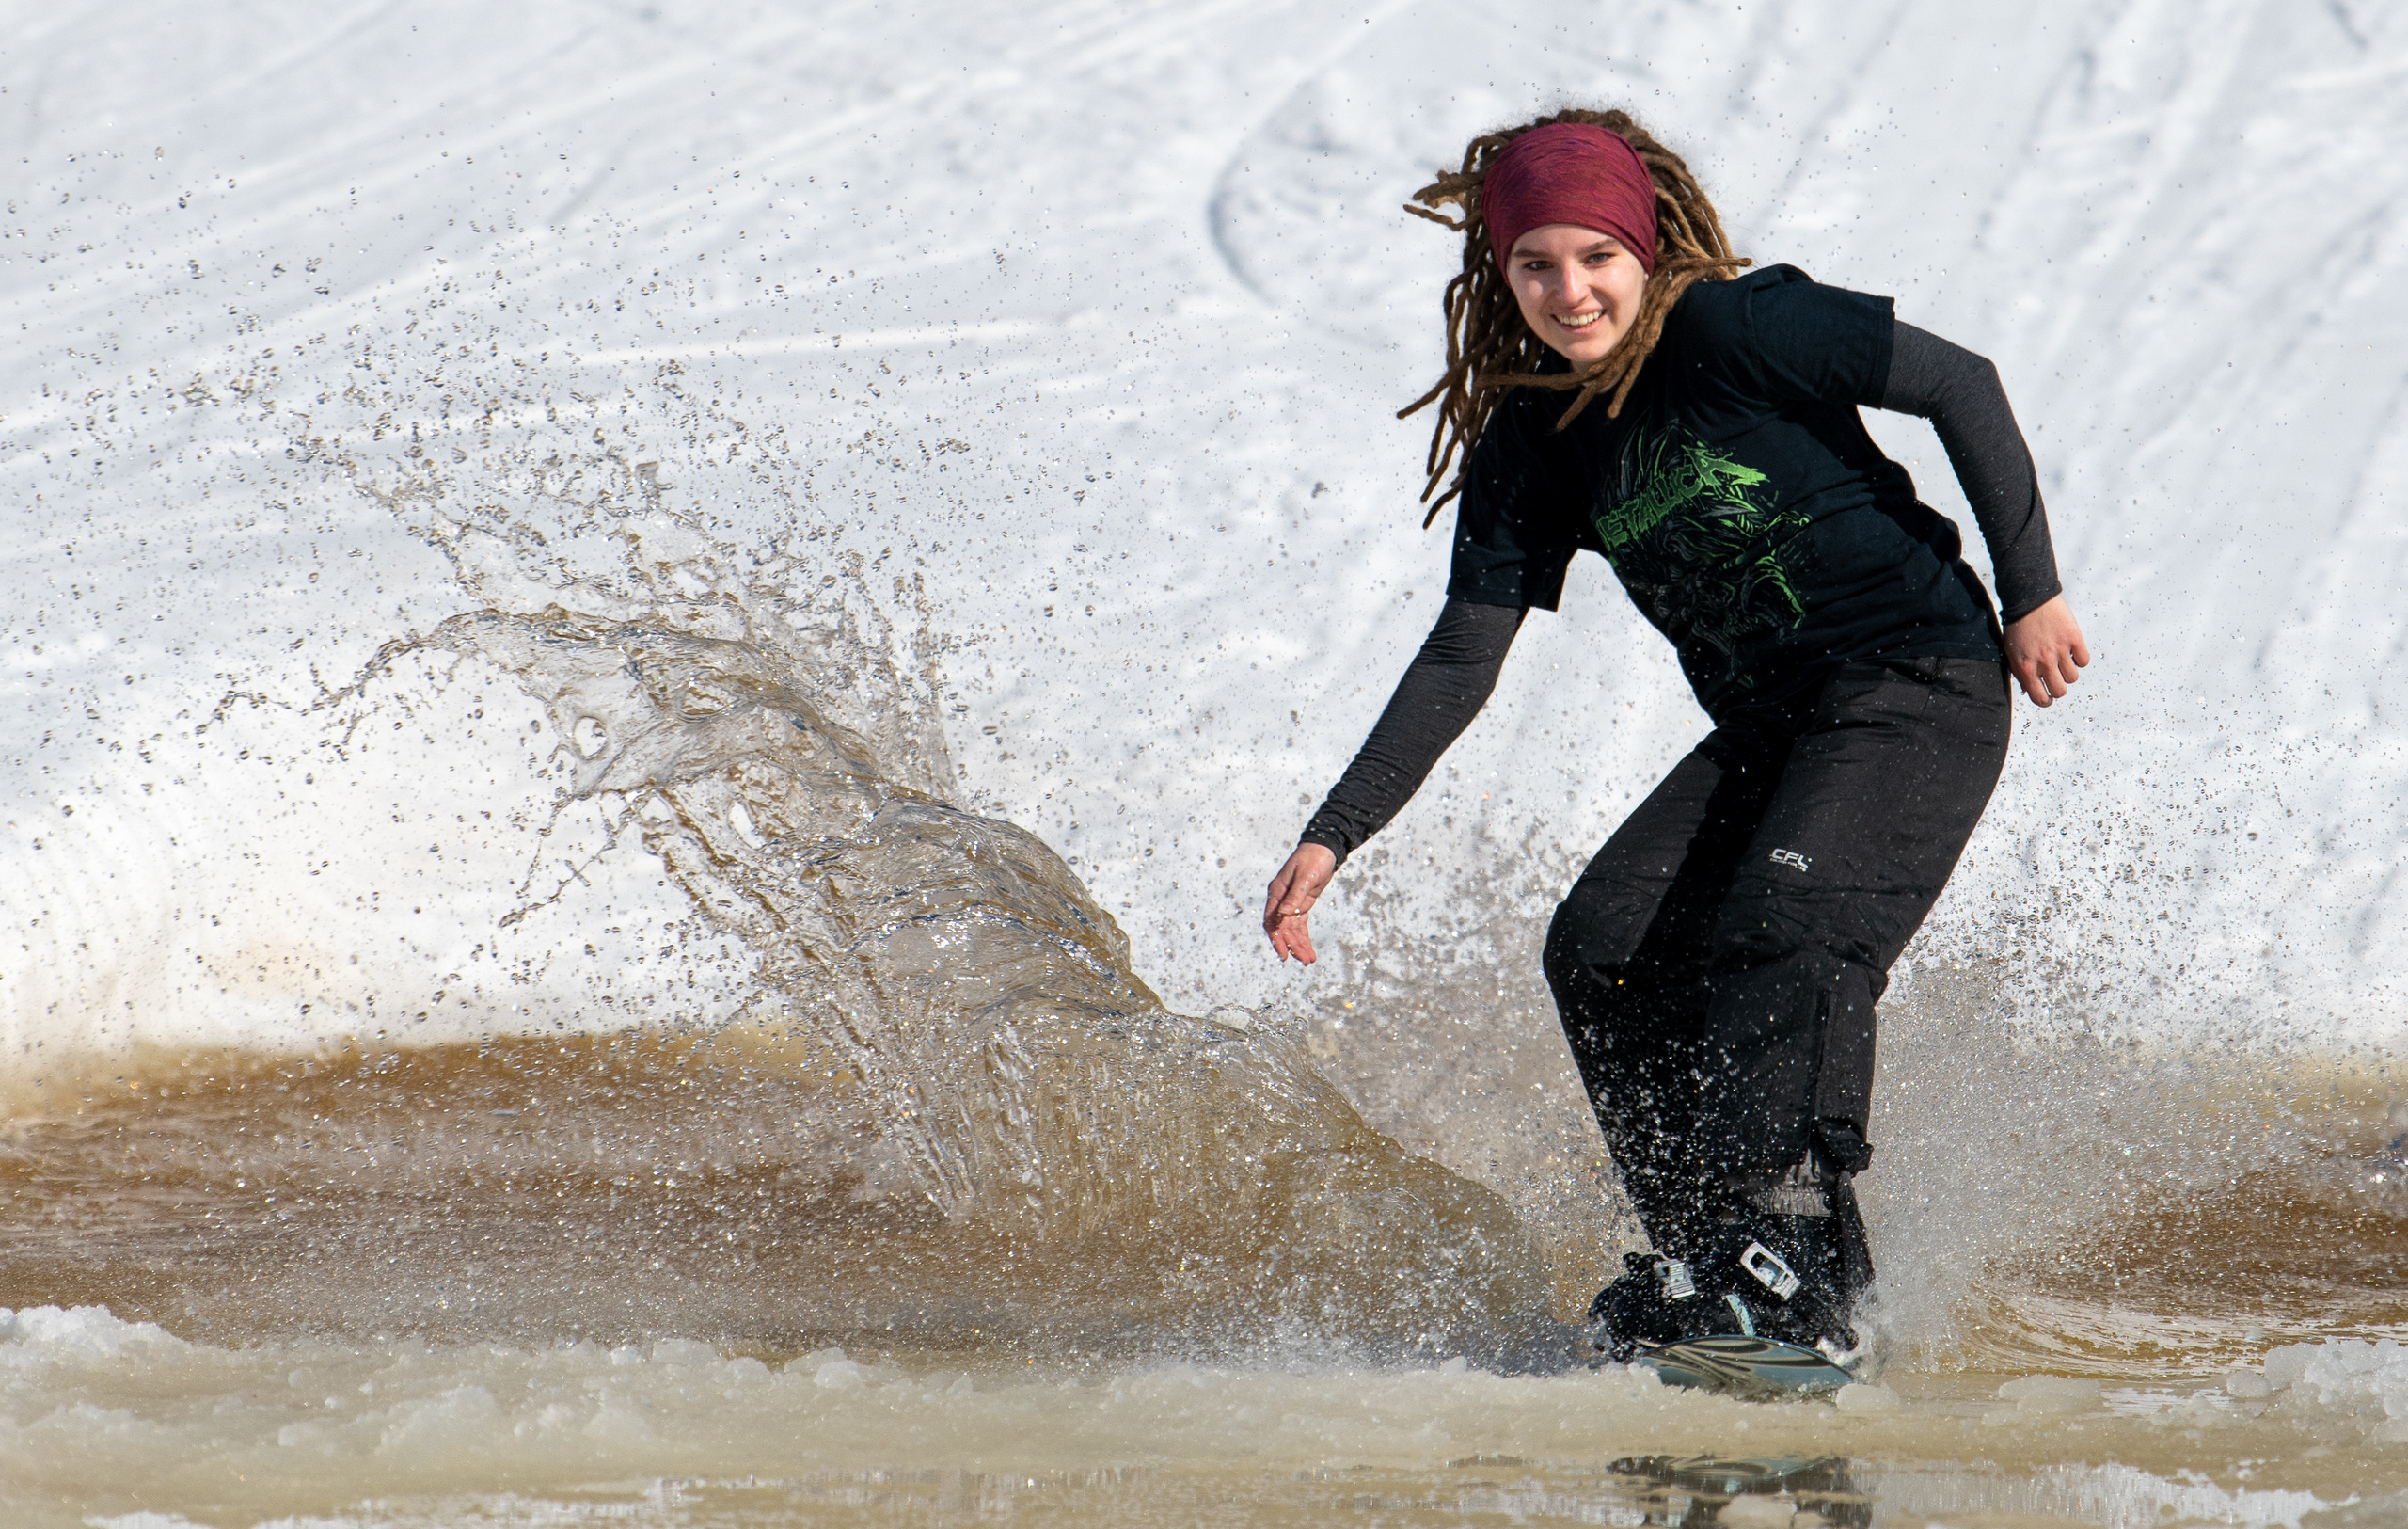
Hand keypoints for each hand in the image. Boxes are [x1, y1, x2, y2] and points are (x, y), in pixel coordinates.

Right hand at [1263, 842, 1337, 963]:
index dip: (1276, 938)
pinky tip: (1308, 949)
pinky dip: (1304, 937)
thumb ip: (1295, 896)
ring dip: (1299, 944)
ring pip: (1292, 929)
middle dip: (1292, 945)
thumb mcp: (1306, 876)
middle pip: (1283, 928)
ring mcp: (1291, 902)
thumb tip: (1284, 914)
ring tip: (1309, 960)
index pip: (1272, 920)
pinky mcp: (1302, 903)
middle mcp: (1281, 899)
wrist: (1325, 847)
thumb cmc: (1314, 857)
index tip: (1284, 953)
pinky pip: (1300, 924)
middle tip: (1303, 960)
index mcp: (1277, 892)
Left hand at [2003, 594, 2089, 706]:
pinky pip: (2083, 660)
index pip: (2040, 698)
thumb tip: (2030, 690)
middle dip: (2058, 688)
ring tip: (2062, 660)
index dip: (2045, 700)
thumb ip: (2020, 672)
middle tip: (2057, 679)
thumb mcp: (2012, 652)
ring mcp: (2060, 650)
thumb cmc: (2018, 625)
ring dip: (2069, 671)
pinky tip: (2071, 650)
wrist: (2029, 598)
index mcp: (2025, 667)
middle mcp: (2043, 662)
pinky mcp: (2074, 638)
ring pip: (2073, 677)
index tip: (2048, 697)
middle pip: (2060, 691)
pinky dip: (2079, 658)